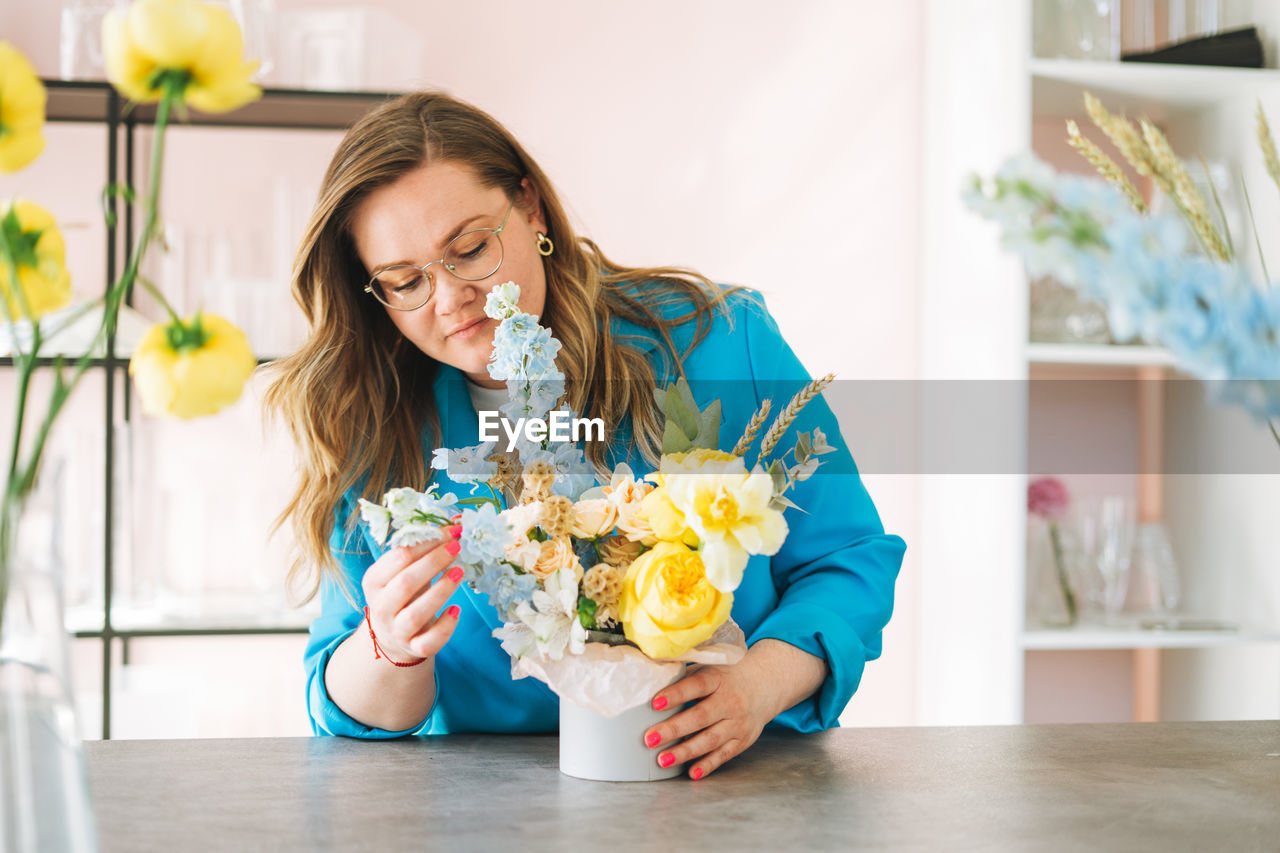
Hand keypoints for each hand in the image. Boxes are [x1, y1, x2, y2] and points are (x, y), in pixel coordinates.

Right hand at [361, 523, 464, 661]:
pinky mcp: (414, 648)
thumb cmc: (404, 594)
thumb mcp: (405, 570)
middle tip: (457, 547)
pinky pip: (428, 642)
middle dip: (433, 563)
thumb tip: (458, 520)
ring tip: (461, 572)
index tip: (452, 531)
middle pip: (405, 584)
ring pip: (416, 614)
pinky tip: (457, 610)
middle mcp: (381, 608)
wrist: (395, 636)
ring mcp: (396, 631)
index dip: (426, 542)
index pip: (398, 558)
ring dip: (440, 591)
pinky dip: (445, 626)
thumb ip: (424, 548)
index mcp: (374, 581)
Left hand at [642, 658, 777, 780]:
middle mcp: (730, 702)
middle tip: (649, 739)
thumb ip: (683, 676)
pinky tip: (691, 773)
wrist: (762, 687)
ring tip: (663, 759)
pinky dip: (707, 765)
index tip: (655, 703)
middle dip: (674, 729)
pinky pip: (723, 755)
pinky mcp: (742, 741)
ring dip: (685, 752)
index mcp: (717, 679)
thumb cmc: (724, 678)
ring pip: (710, 740)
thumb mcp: (707, 668)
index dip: (676, 694)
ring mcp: (737, 723)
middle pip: (701, 717)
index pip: (696, 686)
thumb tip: (648, 682)